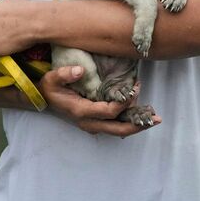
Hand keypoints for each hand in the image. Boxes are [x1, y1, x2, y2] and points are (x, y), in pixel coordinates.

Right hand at [39, 66, 161, 136]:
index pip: (108, 112)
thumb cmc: (48, 89)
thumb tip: (80, 70)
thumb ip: (64, 74)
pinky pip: (114, 126)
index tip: (134, 89)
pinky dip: (128, 122)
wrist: (43, 100)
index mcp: (81, 111)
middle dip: (138, 124)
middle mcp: (88, 122)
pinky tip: (140, 116)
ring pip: (118, 130)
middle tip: (156, 119)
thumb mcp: (52, 79)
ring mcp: (92, 125)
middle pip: (118, 129)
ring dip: (136, 125)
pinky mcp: (95, 123)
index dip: (124, 103)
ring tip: (153, 118)